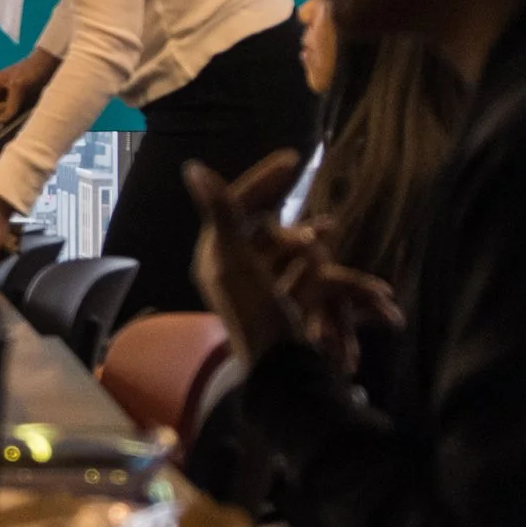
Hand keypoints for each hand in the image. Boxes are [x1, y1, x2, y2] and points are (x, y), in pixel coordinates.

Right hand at [0, 49, 59, 128]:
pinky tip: (14, 130)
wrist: (49, 63)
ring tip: (4, 134)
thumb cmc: (32, 70)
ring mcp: (7, 97)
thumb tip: (2, 120)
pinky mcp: (18, 101)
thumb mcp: (20, 86)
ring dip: (1, 124)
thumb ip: (11, 103)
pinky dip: (11, 122)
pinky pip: (11, 115)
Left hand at [183, 152, 314, 366]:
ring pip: (286, 254)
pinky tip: (333, 265)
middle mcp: (232, 267)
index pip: (237, 204)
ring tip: (330, 233)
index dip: (264, 180)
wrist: (279, 367)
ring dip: (310, 244)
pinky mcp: (276, 304)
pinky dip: (317, 270)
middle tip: (324, 224)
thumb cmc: (256, 311)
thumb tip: (191, 167)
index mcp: (217, 253)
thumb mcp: (237, 258)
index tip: (293, 158)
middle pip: (266, 232)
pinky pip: (299, 279)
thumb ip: (221, 213)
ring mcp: (256, 287)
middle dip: (296, 226)